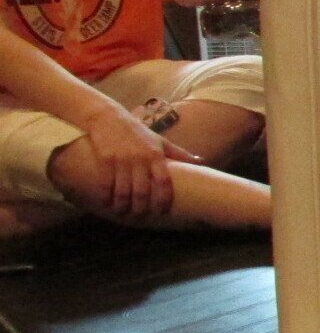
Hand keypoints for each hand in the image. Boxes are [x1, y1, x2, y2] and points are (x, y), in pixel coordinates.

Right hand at [78, 105, 200, 217]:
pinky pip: (106, 183)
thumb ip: (178, 153)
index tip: (162, 210)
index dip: (164, 197)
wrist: (108, 117)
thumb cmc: (137, 132)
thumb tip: (200, 161)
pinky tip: (106, 203)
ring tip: (122, 212)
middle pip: (143, 190)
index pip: (164, 181)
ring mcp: (122, 159)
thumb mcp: (160, 141)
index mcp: (156, 155)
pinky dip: (106, 196)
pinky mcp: (106, 159)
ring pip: (124, 190)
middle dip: (141, 206)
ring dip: (123, 204)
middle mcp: (140, 158)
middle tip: (140, 215)